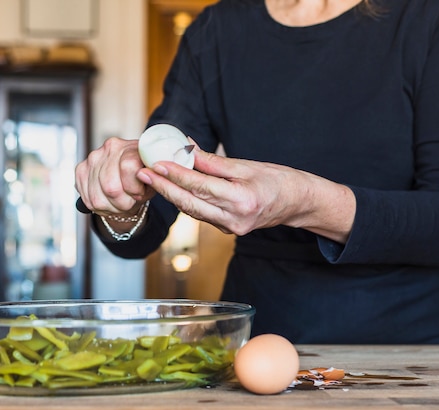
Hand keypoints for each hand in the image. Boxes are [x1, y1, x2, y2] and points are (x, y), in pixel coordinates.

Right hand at [75, 137, 154, 216]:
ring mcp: (93, 158)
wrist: (130, 181)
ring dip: (111, 206)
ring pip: (97, 197)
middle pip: (110, 186)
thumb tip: (143, 176)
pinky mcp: (81, 169)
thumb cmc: (144, 181)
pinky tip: (108, 201)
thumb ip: (153, 177)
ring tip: (119, 202)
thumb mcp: (154, 180)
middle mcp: (110, 148)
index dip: (134, 188)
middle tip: (129, 201)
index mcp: (131, 146)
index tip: (139, 193)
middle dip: (122, 202)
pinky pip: (87, 198)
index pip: (128, 167)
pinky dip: (100, 206)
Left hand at [136, 146, 355, 242]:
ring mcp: (230, 228)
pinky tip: (172, 188)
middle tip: (142, 172)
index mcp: (242, 200)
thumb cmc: (277, 180)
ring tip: (152, 177)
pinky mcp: (228, 230)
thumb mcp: (247, 165)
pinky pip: (201, 214)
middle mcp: (234, 219)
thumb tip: (187, 150)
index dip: (176, 175)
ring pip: (193, 210)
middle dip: (164, 187)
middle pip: (190, 202)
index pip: (200, 186)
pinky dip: (186, 200)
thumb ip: (214, 162)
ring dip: (171, 194)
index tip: (156, 163)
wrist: (297, 203)